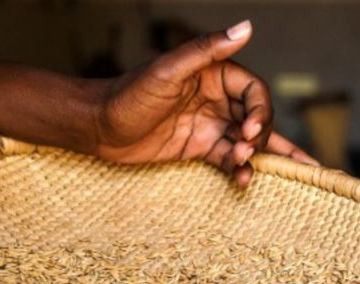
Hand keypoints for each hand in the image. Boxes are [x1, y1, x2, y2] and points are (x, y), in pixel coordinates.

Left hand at [92, 20, 317, 185]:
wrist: (99, 127)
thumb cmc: (128, 94)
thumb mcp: (168, 70)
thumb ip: (207, 49)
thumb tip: (246, 27)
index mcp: (214, 74)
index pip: (255, 91)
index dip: (260, 110)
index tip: (249, 129)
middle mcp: (217, 99)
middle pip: (257, 117)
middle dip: (259, 136)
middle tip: (245, 150)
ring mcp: (210, 124)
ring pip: (247, 140)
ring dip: (254, 155)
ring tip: (244, 167)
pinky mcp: (199, 148)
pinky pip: (228, 159)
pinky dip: (239, 170)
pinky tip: (241, 180)